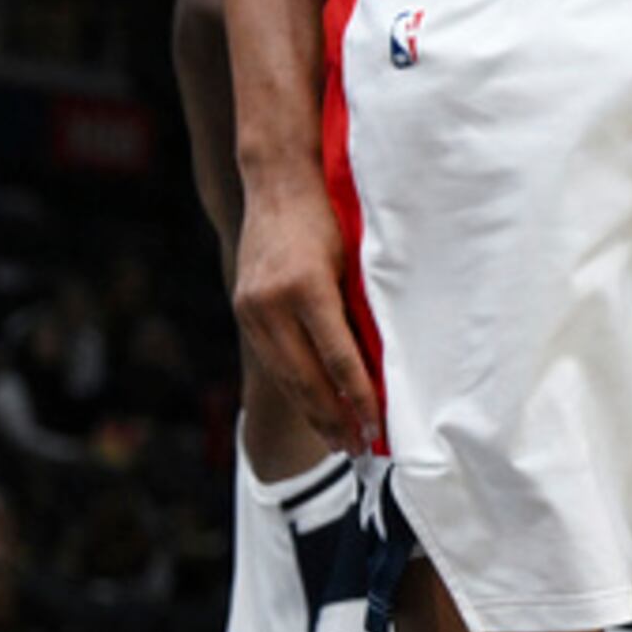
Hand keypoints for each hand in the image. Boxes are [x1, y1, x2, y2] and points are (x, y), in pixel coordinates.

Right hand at [231, 178, 380, 453]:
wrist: (280, 180)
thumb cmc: (333, 213)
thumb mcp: (357, 257)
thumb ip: (364, 308)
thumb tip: (388, 366)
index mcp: (306, 286)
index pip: (338, 358)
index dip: (359, 398)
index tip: (378, 429)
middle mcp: (272, 302)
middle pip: (306, 377)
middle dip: (334, 419)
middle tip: (360, 451)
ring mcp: (252, 308)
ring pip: (286, 374)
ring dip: (313, 411)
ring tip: (339, 441)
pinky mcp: (243, 309)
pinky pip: (272, 359)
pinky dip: (295, 386)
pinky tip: (315, 406)